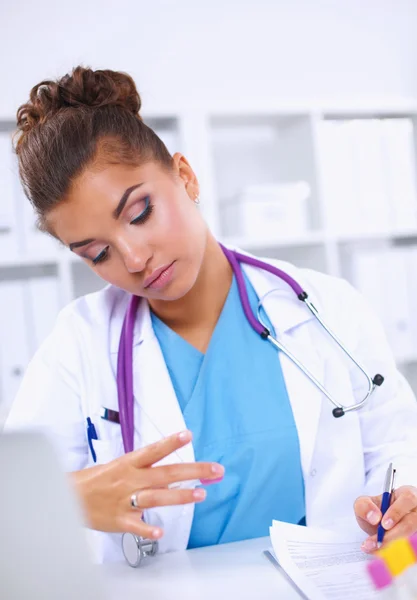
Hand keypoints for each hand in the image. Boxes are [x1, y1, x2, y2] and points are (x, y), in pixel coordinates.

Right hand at [71, 430, 223, 540]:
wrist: (69, 497)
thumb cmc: (98, 479)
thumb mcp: (120, 465)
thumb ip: (144, 467)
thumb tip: (172, 468)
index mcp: (129, 463)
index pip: (154, 450)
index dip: (170, 442)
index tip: (188, 435)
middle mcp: (130, 479)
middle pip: (165, 474)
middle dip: (193, 471)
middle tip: (215, 470)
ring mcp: (125, 500)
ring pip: (156, 498)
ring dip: (179, 497)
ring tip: (201, 494)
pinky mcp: (119, 520)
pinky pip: (135, 526)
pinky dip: (147, 530)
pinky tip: (160, 533)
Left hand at [354, 485, 416, 552]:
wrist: (380, 527)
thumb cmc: (376, 512)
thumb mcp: (365, 504)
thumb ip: (364, 506)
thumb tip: (374, 517)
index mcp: (407, 496)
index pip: (408, 499)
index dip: (396, 512)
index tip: (383, 524)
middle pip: (411, 523)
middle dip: (392, 536)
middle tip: (376, 544)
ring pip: (412, 538)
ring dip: (394, 548)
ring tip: (376, 552)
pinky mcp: (416, 542)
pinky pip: (411, 549)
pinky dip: (398, 555)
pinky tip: (384, 557)